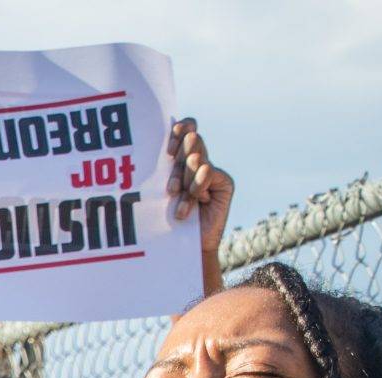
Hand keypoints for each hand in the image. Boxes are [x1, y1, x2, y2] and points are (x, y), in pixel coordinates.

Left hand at [168, 118, 233, 255]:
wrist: (182, 245)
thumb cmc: (162, 218)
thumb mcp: (157, 190)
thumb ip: (160, 170)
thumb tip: (161, 149)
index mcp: (179, 157)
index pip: (184, 129)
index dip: (180, 130)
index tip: (168, 148)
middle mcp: (197, 161)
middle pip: (191, 141)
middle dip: (180, 155)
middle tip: (171, 174)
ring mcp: (211, 171)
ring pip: (197, 159)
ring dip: (184, 178)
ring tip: (175, 194)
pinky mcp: (224, 183)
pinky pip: (209, 173)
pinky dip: (199, 185)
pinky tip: (195, 200)